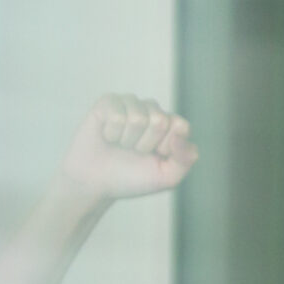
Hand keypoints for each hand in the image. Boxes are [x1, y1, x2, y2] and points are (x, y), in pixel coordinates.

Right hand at [57, 94, 196, 201]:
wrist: (97, 181)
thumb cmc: (133, 178)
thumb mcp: (167, 177)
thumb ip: (185, 159)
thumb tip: (181, 130)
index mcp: (170, 126)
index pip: (181, 125)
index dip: (167, 146)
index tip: (156, 156)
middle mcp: (152, 111)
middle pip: (159, 120)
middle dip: (146, 144)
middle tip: (134, 151)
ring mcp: (130, 104)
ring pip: (137, 118)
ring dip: (128, 139)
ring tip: (121, 144)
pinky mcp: (108, 102)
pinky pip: (116, 115)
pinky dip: (112, 133)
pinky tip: (108, 136)